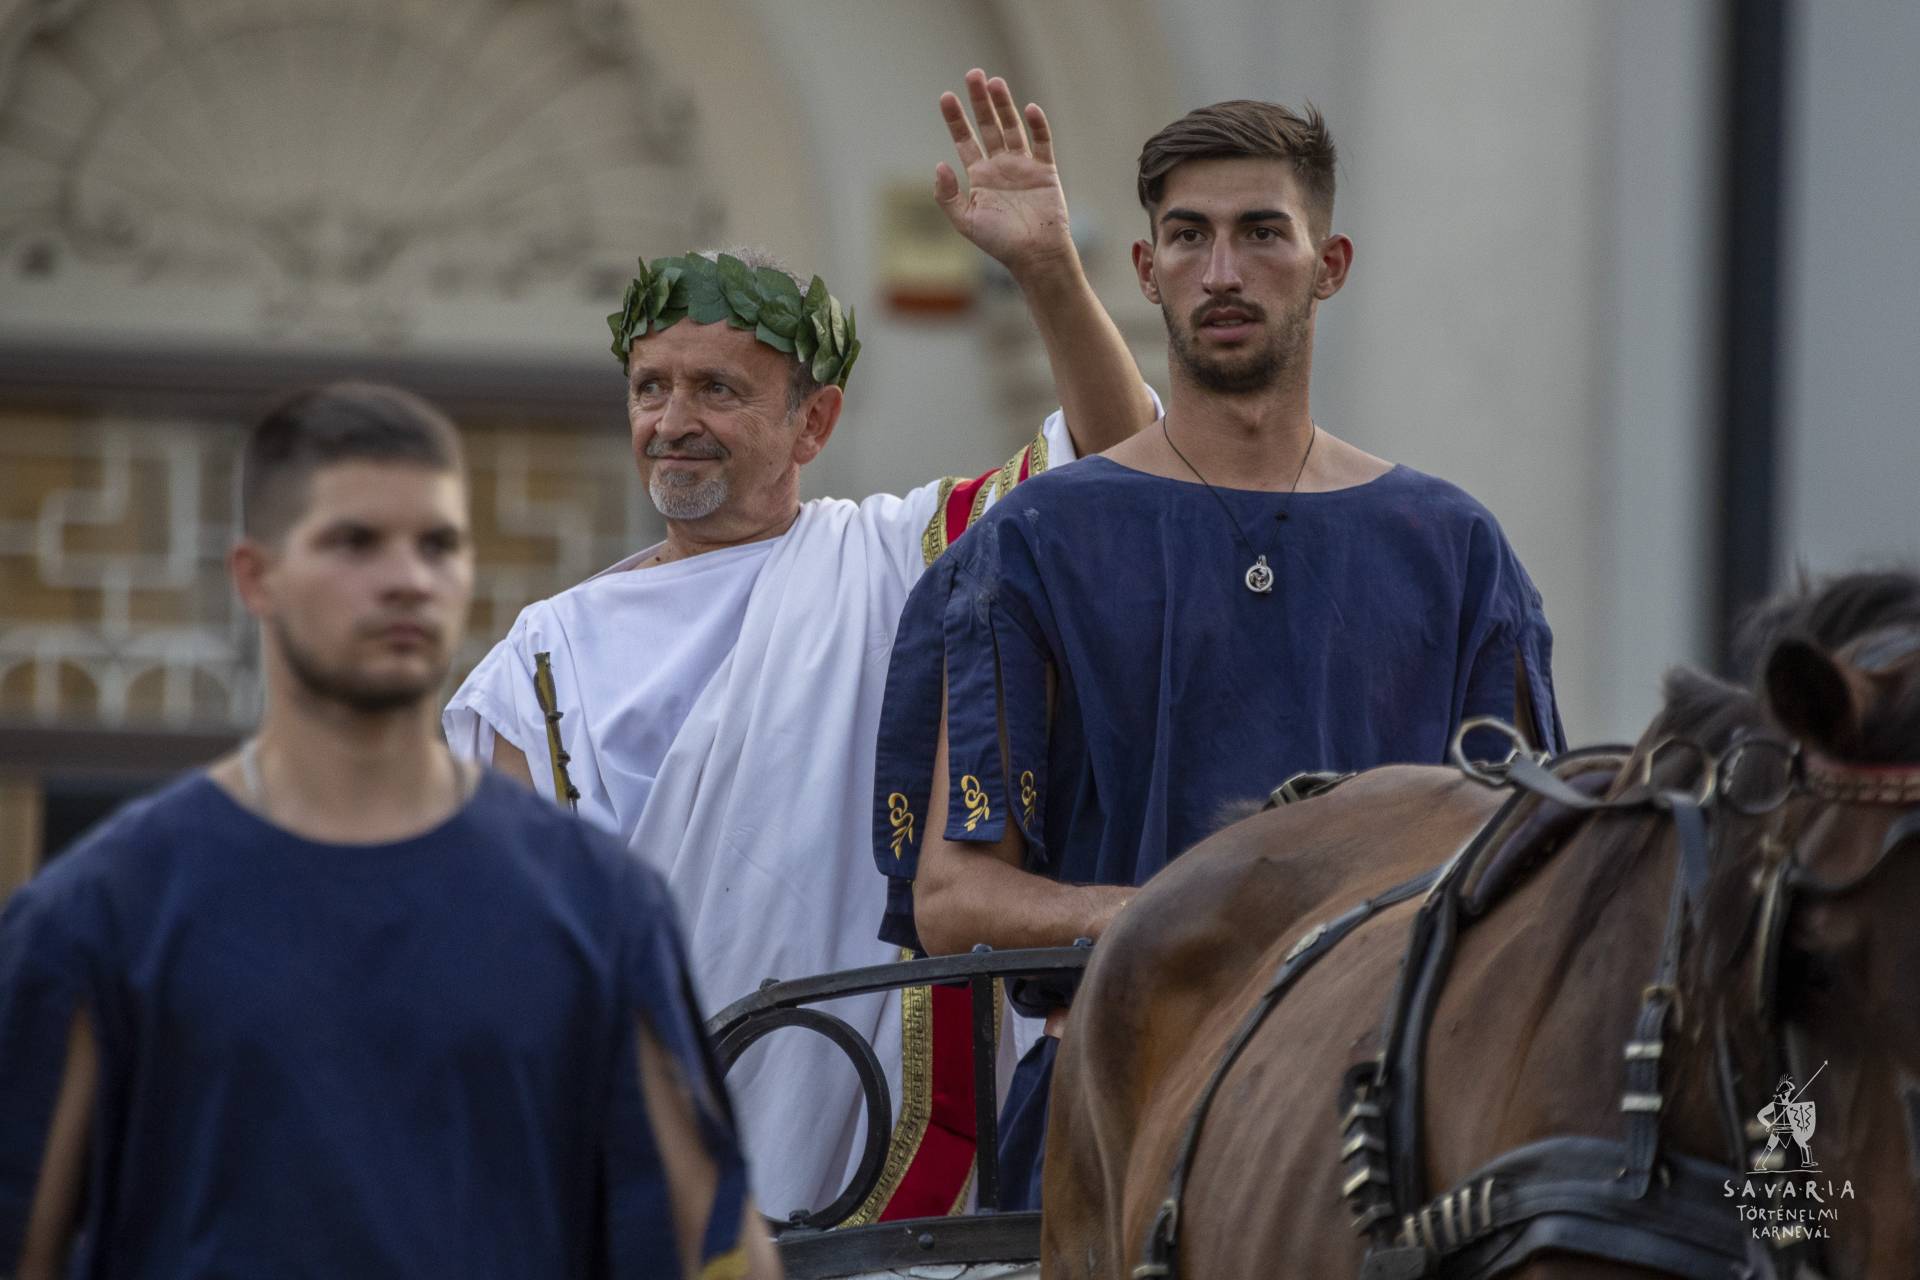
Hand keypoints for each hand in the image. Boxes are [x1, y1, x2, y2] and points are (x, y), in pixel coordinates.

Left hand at [934, 69, 1076, 281]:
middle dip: (980, 101)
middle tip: (973, 74)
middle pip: (988, 125)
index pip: (964, 139)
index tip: (946, 97)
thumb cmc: (999, 243)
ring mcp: (1023, 166)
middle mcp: (1000, 166)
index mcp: (979, 176)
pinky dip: (1036, 125)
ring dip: (1004, 105)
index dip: (955, 118)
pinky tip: (1028, 108)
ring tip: (994, 82)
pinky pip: (1041, 142)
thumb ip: (948, 195)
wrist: (1034, 255)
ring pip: (1012, 127)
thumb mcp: (965, 221)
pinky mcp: (1045, 170)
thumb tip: (940, 164)